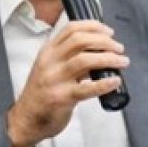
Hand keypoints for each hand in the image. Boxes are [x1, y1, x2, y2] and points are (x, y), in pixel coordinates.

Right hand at [6, 20, 127, 146]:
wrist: (25, 120)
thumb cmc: (40, 95)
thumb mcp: (49, 68)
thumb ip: (69, 58)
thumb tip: (99, 52)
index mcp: (48, 52)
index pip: (71, 29)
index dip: (93, 26)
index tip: (109, 31)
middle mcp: (50, 62)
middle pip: (80, 40)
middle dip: (104, 41)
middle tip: (119, 48)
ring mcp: (55, 79)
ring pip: (85, 60)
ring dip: (108, 58)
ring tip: (122, 62)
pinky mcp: (62, 98)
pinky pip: (87, 88)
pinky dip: (104, 83)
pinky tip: (114, 81)